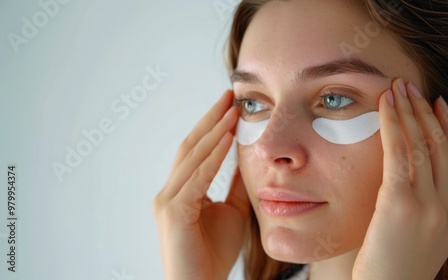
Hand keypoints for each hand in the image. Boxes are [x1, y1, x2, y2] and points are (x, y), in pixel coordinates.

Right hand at [153, 90, 250, 279]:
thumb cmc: (213, 253)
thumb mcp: (231, 210)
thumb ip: (234, 185)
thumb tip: (246, 158)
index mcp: (181, 190)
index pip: (197, 150)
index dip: (212, 126)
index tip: (231, 104)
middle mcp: (170, 191)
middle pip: (191, 145)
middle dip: (211, 118)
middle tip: (230, 95)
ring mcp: (168, 200)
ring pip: (192, 157)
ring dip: (214, 131)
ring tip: (232, 110)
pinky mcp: (174, 211)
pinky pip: (197, 178)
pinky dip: (213, 157)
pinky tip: (227, 139)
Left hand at [353, 79, 447, 278]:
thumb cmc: (392, 269)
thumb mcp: (417, 237)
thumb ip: (422, 207)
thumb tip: (409, 179)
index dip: (446, 129)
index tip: (436, 105)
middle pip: (441, 148)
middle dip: (425, 112)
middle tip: (412, 86)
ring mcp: (429, 207)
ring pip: (423, 146)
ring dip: (409, 111)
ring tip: (398, 87)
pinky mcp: (402, 205)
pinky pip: (399, 155)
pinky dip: (394, 125)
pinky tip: (386, 106)